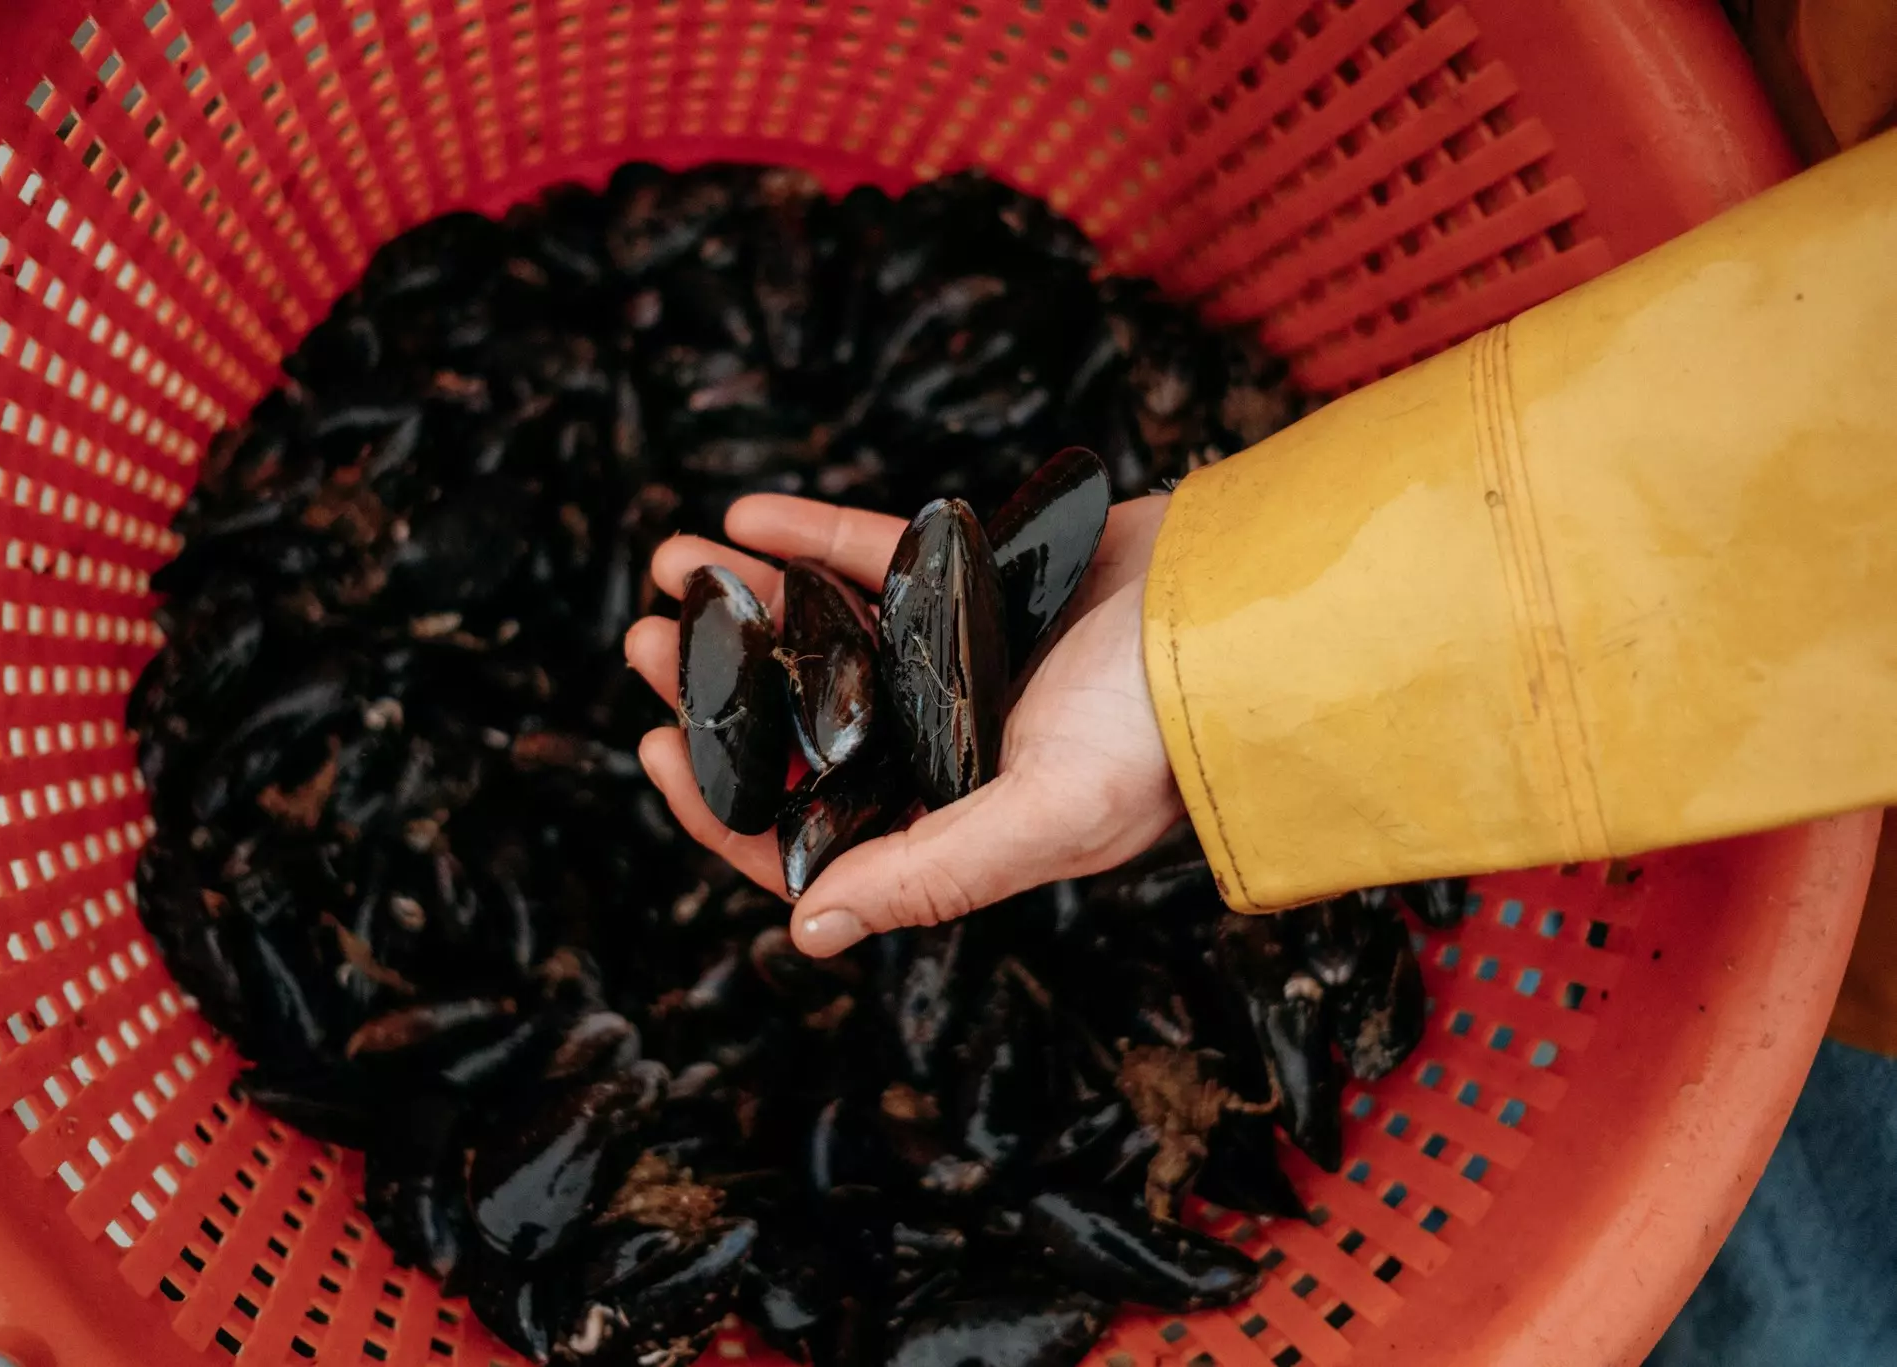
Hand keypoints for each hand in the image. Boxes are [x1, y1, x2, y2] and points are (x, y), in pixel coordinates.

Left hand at [623, 492, 1183, 955]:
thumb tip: (805, 930)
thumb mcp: (1050, 816)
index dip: (721, 798)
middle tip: (648, 638)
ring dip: (748, 600)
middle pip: (802, 724)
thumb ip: (932, 872)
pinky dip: (814, 537)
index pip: (810, 831)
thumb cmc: (1168, 733)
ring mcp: (956, 660)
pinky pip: (880, 558)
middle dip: (717, 684)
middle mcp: (944, 747)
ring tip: (674, 559)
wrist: (1258, 611)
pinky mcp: (978, 580)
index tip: (650, 745)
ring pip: (826, 634)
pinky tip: (748, 514)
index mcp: (952, 821)